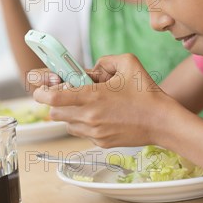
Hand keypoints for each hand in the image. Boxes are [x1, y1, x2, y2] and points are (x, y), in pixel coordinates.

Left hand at [28, 54, 180, 147]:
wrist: (162, 122)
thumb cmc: (146, 92)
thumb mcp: (128, 63)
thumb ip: (105, 60)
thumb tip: (92, 68)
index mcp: (92, 96)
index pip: (53, 97)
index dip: (41, 92)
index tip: (40, 88)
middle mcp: (89, 117)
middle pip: (54, 113)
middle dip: (56, 102)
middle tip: (68, 93)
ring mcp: (94, 132)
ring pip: (67, 124)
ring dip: (70, 113)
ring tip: (88, 104)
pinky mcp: (101, 142)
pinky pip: (82, 132)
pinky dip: (85, 124)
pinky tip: (102, 115)